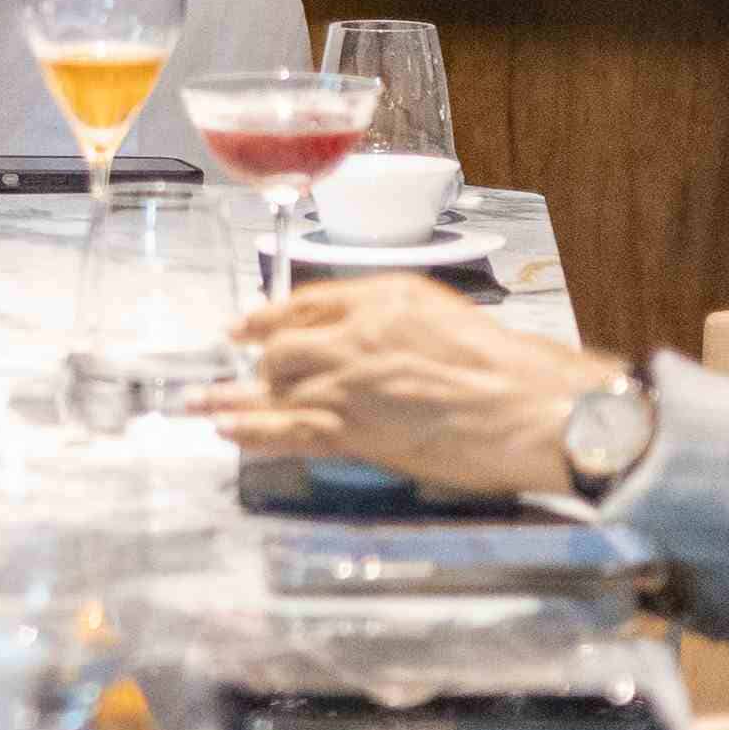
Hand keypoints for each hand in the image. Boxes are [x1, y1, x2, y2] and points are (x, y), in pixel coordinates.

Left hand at [199, 273, 617, 499]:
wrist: (530, 408)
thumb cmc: (506, 367)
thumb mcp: (444, 317)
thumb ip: (395, 321)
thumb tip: (361, 341)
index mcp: (384, 296)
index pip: (307, 303)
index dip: (267, 317)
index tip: (243, 327)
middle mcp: (357, 334)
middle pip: (283, 347)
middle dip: (257, 364)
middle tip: (232, 377)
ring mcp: (351, 383)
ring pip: (275, 388)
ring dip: (232, 399)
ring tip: (198, 405)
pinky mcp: (354, 431)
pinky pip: (288, 430)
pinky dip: (253, 432)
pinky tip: (228, 432)